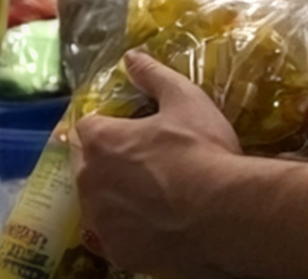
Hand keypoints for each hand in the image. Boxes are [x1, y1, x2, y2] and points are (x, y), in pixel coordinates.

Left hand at [71, 51, 244, 278]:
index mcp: (101, 141)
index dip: (108, 125)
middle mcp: (90, 181)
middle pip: (85, 165)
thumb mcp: (185, 101)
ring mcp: (101, 221)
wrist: (221, 214)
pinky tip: (155, 224)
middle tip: (142, 163)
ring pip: (97, 203)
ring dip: (114, 196)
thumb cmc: (201, 151)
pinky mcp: (117, 252)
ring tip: (151, 196)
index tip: (130, 130)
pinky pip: (115, 236)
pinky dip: (129, 229)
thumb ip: (154, 77)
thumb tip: (132, 56)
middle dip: (105, 161)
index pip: (87, 125)